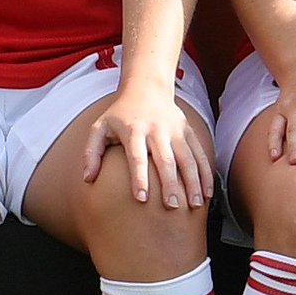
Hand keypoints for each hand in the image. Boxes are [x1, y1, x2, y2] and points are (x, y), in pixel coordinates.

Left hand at [84, 84, 212, 209]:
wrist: (146, 87)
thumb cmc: (120, 114)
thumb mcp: (100, 127)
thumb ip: (91, 153)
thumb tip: (87, 179)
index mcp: (133, 129)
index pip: (136, 156)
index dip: (139, 177)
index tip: (141, 198)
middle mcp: (156, 129)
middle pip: (165, 159)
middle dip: (169, 184)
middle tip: (172, 207)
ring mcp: (175, 129)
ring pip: (187, 158)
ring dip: (193, 181)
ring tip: (195, 204)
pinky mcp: (188, 131)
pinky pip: (199, 153)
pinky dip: (205, 173)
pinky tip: (208, 193)